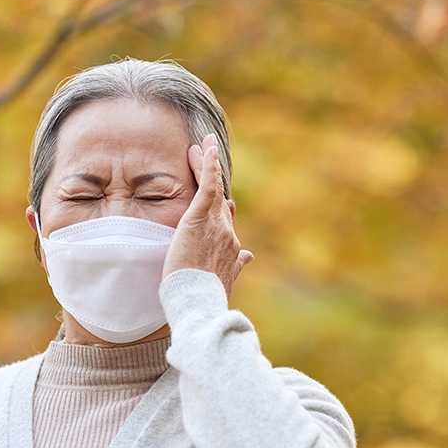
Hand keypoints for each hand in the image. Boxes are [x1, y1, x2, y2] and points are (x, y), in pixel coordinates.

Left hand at [162, 133, 253, 295]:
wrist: (198, 304)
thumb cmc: (204, 299)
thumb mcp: (223, 281)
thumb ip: (235, 266)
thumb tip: (248, 256)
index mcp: (231, 248)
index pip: (226, 220)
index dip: (223, 204)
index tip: (223, 196)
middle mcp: (227, 233)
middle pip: (220, 200)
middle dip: (213, 177)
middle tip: (206, 154)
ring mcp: (216, 224)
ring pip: (213, 188)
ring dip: (208, 164)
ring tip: (203, 144)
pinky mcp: (199, 219)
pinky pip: (208, 186)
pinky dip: (208, 166)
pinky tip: (206, 147)